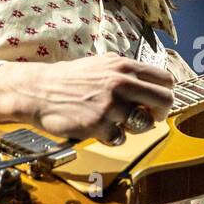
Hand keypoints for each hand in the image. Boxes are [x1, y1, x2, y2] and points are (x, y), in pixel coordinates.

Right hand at [0, 52, 173, 139]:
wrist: (38, 91)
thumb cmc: (70, 80)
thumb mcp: (102, 64)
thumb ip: (128, 73)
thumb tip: (154, 87)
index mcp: (123, 66)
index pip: (165, 80)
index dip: (166, 94)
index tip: (157, 103)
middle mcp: (120, 83)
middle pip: (164, 101)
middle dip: (160, 113)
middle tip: (149, 118)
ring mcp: (110, 105)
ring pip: (143, 124)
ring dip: (133, 127)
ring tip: (116, 122)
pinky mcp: (99, 125)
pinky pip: (121, 138)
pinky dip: (112, 137)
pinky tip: (99, 129)